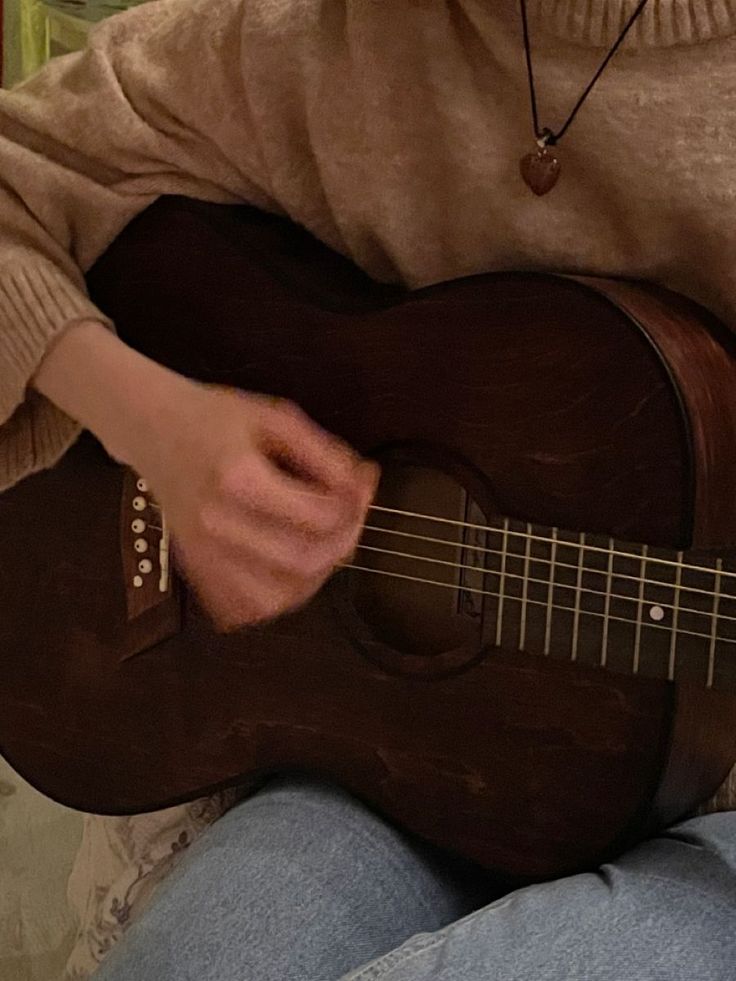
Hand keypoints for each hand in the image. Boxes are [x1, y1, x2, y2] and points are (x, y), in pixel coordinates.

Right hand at [137, 383, 379, 630]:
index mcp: (237, 478)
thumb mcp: (277, 417)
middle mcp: (215, 524)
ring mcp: (200, 553)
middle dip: (342, 542)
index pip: (319, 516)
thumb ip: (325, 454)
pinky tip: (287, 569)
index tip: (361, 487)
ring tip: (323, 544)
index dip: (354, 506)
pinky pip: (243, 609)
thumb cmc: (215, 418)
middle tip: (351, 517)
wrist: (152, 427)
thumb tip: (362, 486)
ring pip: (276, 598)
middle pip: (302, 562)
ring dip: (314, 577)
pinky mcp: (194, 569)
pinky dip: (275, 598)